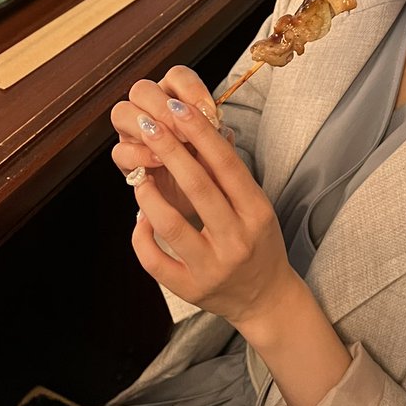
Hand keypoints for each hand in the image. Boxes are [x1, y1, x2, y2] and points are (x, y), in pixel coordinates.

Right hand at [111, 66, 232, 223]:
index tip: (211, 113)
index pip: (176, 76)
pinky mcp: (124, 159)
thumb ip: (216, 135)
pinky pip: (120, 150)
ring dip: (149, 126)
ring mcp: (132, 132)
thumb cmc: (209, 166)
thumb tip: (220, 126)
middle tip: (188, 131)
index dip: (191, 89)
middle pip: (142, 89)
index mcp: (174, 96)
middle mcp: (149, 109)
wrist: (197, 200)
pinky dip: (141, 154)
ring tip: (174, 144)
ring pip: (122, 112)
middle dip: (165, 107)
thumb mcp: (218, 149)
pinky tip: (161, 161)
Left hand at [126, 91, 294, 331]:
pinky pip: (156, 261)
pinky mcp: (190, 289)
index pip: (226, 165)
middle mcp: (236, 240)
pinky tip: (140, 217)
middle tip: (148, 124)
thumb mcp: (256, 205)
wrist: (266, 298)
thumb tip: (208, 128)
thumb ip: (231, 173)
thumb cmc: (259, 240)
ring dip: (149, 194)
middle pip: (198, 187)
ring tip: (139, 174)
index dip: (201, 134)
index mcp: (256, 212)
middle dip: (170, 150)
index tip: (179, 108)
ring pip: (171, 225)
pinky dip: (142, 236)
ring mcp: (212, 268)